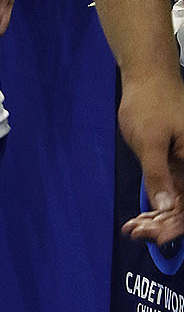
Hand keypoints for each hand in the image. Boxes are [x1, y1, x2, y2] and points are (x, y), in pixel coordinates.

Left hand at [118, 70, 183, 244]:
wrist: (147, 75)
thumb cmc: (150, 101)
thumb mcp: (149, 140)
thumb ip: (157, 174)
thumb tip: (163, 205)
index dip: (176, 225)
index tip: (155, 236)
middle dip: (164, 225)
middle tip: (136, 232)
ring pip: (179, 204)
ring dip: (158, 219)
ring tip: (133, 228)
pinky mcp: (176, 165)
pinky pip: (171, 192)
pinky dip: (156, 206)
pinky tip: (139, 218)